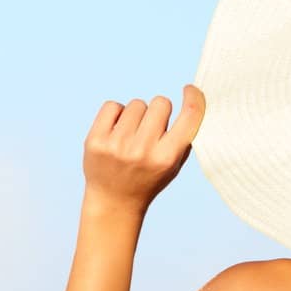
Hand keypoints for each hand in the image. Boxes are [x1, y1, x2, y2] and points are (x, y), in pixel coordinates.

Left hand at [82, 85, 205, 211]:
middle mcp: (143, 150)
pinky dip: (117, 114)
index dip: (194, 97)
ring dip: (137, 115)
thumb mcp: (174, 165)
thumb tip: (195, 101)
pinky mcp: (95, 140)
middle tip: (152, 129)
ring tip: (132, 136)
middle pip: (161, 103)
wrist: (114, 200)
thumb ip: (185, 138)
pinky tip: (116, 131)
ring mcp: (117, 145)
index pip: (190, 116)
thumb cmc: (149, 178)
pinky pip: (113, 105)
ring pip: (136, 104)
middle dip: (159, 111)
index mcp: (167, 158)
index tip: (190, 90)